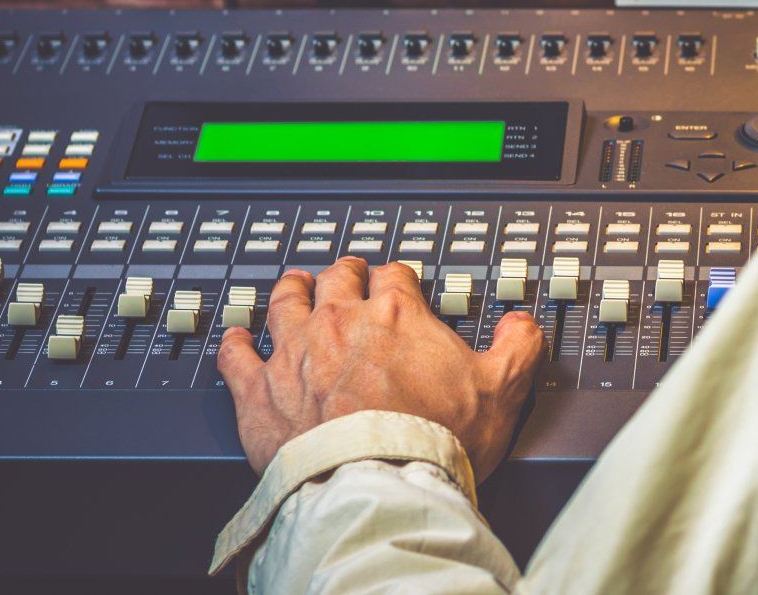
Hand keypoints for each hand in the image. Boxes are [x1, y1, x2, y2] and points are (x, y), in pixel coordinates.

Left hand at [217, 257, 545, 477]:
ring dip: (290, 290)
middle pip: (337, 278)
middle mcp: (340, 323)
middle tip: (348, 272)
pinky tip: (235, 338)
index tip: (398, 280)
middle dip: (345, 272)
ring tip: (294, 285)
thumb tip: (523, 323)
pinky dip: (234, 343)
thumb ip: (518, 346)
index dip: (397, 274)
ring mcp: (294, 354)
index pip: (394, 272)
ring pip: (284, 303)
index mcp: (397, 314)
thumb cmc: (433, 440)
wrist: (378, 484)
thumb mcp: (501, 389)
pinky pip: (235, 355)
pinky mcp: (258, 392)